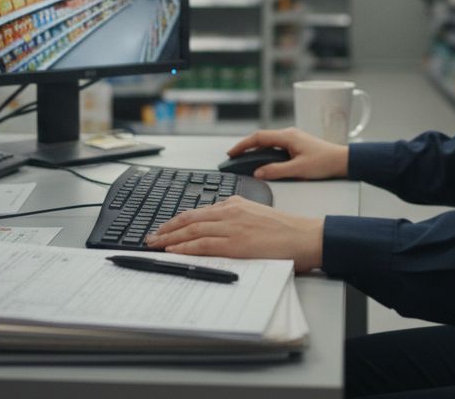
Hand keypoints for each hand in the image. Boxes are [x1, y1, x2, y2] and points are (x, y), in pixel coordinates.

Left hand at [146, 196, 323, 271]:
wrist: (304, 236)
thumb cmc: (285, 231)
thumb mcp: (256, 214)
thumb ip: (236, 217)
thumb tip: (217, 227)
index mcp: (235, 204)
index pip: (198, 211)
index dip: (176, 221)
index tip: (163, 228)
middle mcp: (230, 211)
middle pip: (189, 219)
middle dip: (166, 228)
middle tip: (150, 237)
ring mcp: (231, 226)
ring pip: (192, 231)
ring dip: (169, 239)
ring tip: (154, 245)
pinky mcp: (235, 243)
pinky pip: (203, 244)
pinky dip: (185, 248)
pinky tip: (172, 251)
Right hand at [228, 127, 349, 180]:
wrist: (343, 161)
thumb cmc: (325, 162)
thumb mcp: (298, 170)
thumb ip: (276, 171)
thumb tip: (258, 172)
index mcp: (287, 136)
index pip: (258, 138)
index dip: (243, 145)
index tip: (231, 153)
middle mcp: (289, 134)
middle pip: (261, 138)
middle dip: (246, 147)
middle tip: (233, 157)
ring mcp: (293, 139)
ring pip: (269, 142)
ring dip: (256, 149)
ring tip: (244, 159)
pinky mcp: (297, 145)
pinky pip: (276, 146)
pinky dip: (265, 152)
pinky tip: (263, 160)